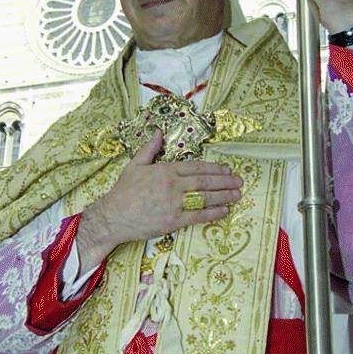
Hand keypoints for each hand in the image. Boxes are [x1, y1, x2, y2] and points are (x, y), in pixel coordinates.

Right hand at [76, 133, 242, 271]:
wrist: (113, 216)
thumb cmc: (124, 191)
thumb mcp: (135, 164)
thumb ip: (150, 148)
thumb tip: (159, 132)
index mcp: (166, 170)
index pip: (196, 167)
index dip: (214, 168)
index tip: (227, 169)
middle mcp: (173, 185)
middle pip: (205, 182)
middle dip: (225, 181)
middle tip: (239, 181)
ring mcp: (174, 204)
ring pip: (205, 198)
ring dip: (224, 196)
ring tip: (237, 195)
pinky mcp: (173, 221)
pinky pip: (198, 216)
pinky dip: (213, 213)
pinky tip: (224, 211)